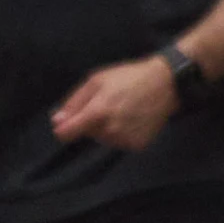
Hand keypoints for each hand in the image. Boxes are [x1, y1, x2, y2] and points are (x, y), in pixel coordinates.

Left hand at [52, 55, 188, 153]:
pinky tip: (134, 119)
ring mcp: (124, 139)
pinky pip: (120, 143)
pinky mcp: (137, 145)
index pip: (66, 134)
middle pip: (88, 134)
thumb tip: (56, 122)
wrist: (167, 83)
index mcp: (97, 112)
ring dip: (108, 128)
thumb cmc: (129, 77)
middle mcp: (109, 130)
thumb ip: (74, 102)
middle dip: (93, 122)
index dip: (65, 128)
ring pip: (104, 139)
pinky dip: (124, 134)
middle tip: (111, 104)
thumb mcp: (98, 79)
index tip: (71, 121)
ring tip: (125, 110)